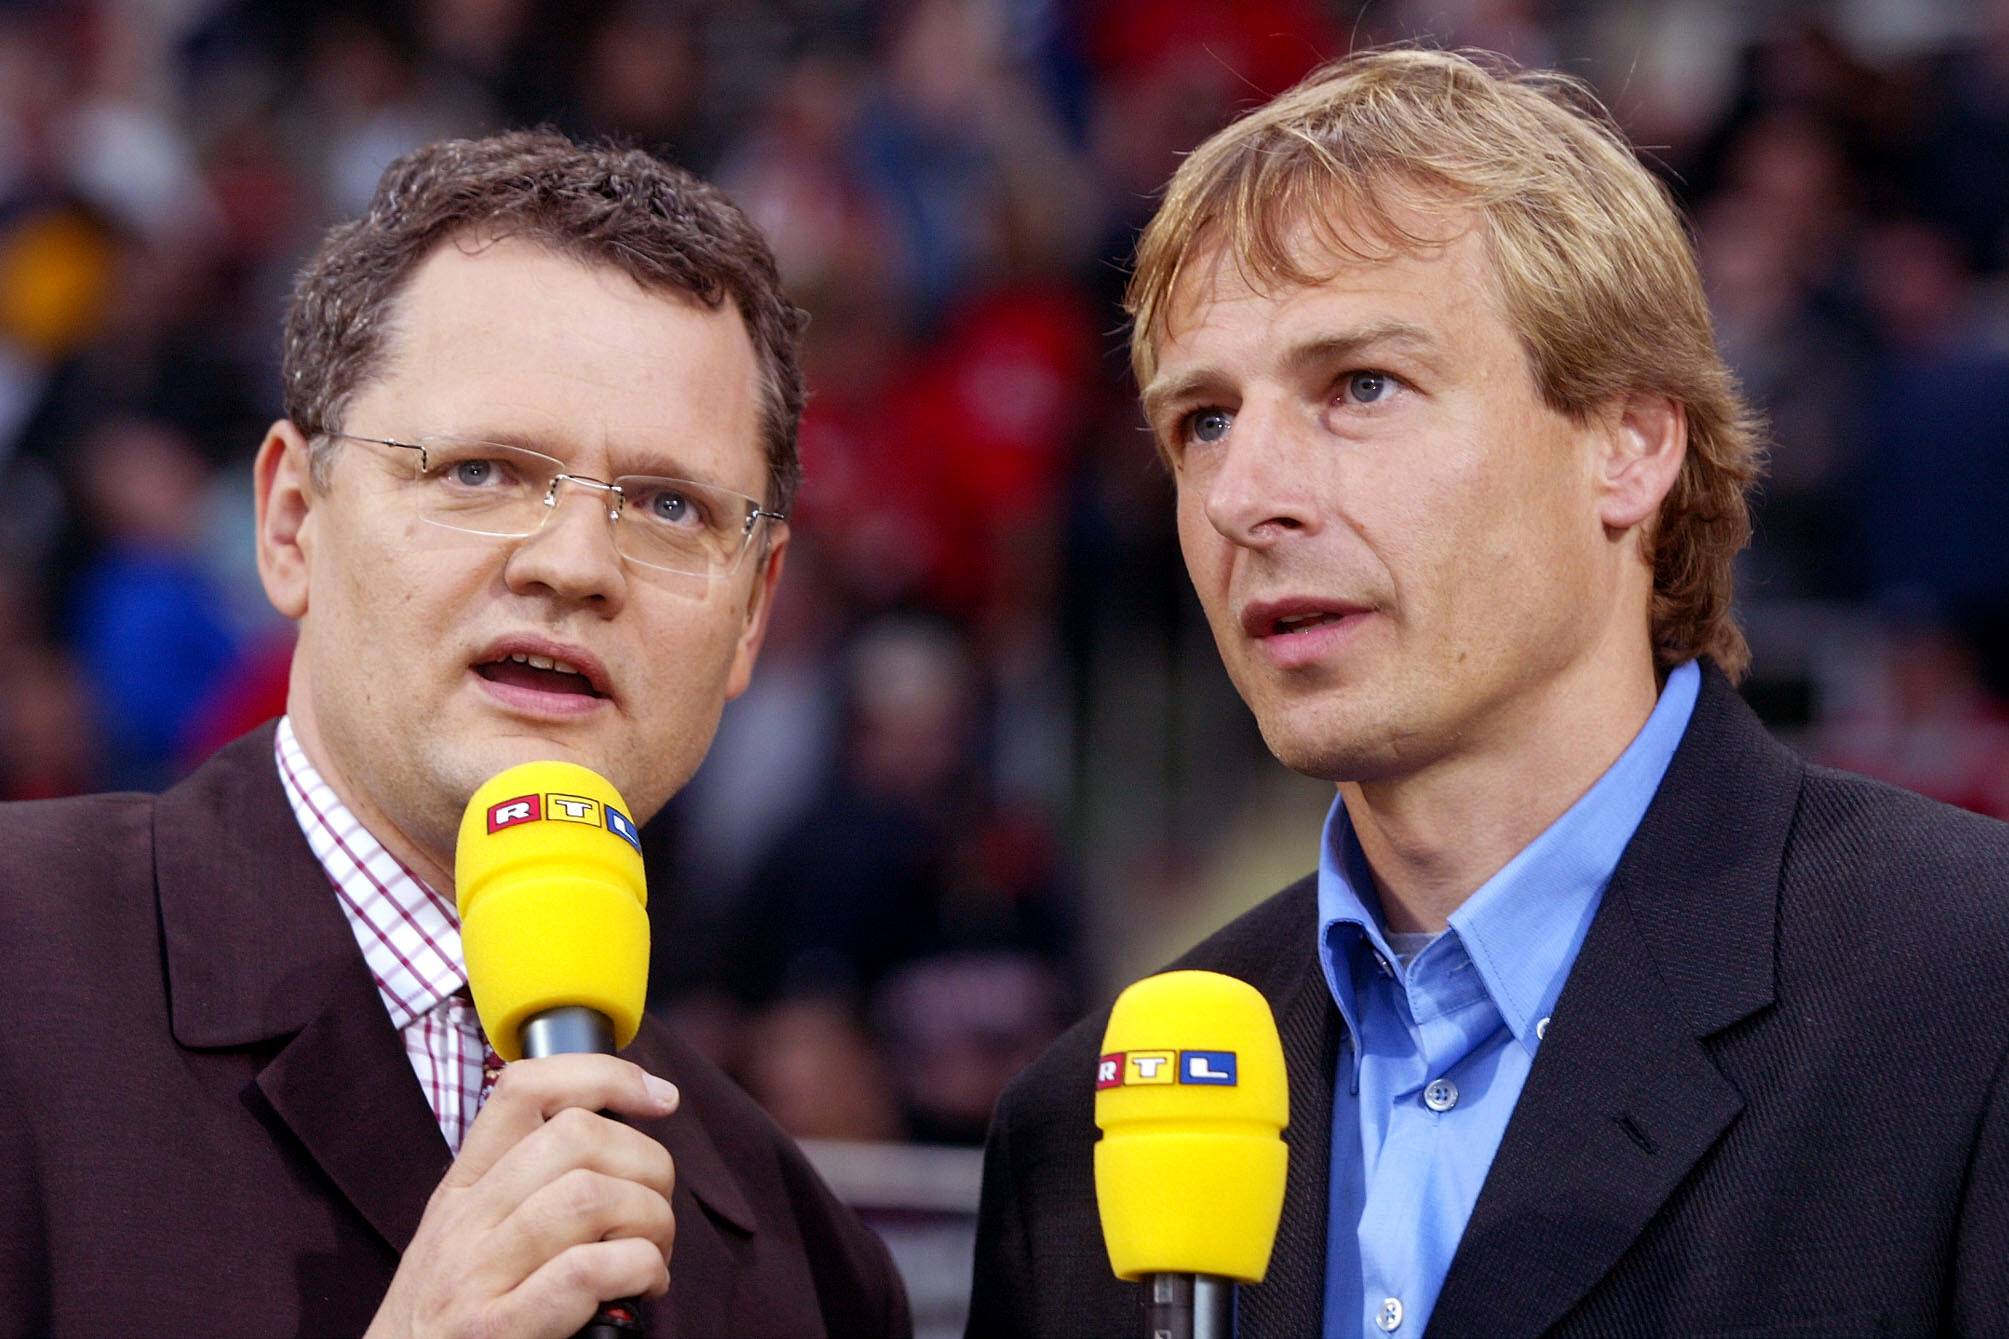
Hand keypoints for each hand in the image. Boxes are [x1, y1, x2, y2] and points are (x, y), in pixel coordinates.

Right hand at [365, 1054, 679, 1338]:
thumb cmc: (453, 1318)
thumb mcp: (469, 1236)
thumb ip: (526, 1189)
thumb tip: (622, 1151)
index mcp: (463, 1186)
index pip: (526, 1088)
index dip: (606, 1076)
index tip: (659, 1100)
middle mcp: (466, 1220)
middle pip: (578, 1136)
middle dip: (648, 1165)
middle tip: (656, 1211)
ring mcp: (476, 1275)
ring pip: (590, 1197)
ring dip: (650, 1221)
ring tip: (654, 1254)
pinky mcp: (497, 1330)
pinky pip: (586, 1271)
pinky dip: (637, 1268)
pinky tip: (644, 1286)